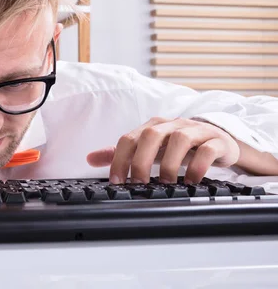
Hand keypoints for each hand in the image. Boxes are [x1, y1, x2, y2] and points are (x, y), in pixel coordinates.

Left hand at [86, 117, 239, 183]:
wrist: (219, 141)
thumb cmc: (179, 147)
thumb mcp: (149, 150)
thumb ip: (121, 154)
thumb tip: (90, 158)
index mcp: (152, 127)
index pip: (129, 138)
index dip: (119, 159)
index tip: (117, 182)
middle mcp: (172, 125)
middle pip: (151, 135)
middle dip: (142, 161)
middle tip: (140, 183)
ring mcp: (195, 130)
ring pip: (180, 139)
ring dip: (169, 164)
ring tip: (166, 183)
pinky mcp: (216, 140)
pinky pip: (207, 149)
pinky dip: (198, 166)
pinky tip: (191, 181)